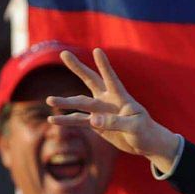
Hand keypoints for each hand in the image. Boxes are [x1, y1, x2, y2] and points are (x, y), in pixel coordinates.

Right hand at [46, 49, 179, 172]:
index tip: (97, 50)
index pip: (111, 78)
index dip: (104, 65)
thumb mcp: (134, 127)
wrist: (145, 144)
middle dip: (77, 67)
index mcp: (121, 97)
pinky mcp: (96, 124)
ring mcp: (100, 111)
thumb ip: (115, 122)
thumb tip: (93, 120)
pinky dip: (66, 120)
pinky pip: (78, 120)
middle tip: (64, 53)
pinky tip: (52, 120)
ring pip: (80, 102)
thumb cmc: (145, 132)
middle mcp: (108, 100)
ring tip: (49, 100)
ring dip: (65, 102)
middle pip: (90, 80)